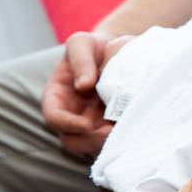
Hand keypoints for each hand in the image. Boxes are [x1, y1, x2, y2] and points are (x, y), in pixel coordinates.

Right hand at [41, 32, 131, 158]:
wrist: (117, 52)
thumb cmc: (94, 48)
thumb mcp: (82, 44)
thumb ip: (80, 60)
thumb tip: (84, 85)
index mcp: (58, 96)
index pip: (53, 117)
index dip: (66, 124)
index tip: (85, 124)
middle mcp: (73, 115)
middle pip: (73, 141)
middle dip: (90, 141)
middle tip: (110, 132)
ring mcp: (93, 124)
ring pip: (94, 147)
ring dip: (109, 145)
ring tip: (128, 133)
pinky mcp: (111, 128)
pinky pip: (114, 143)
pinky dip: (124, 141)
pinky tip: (138, 131)